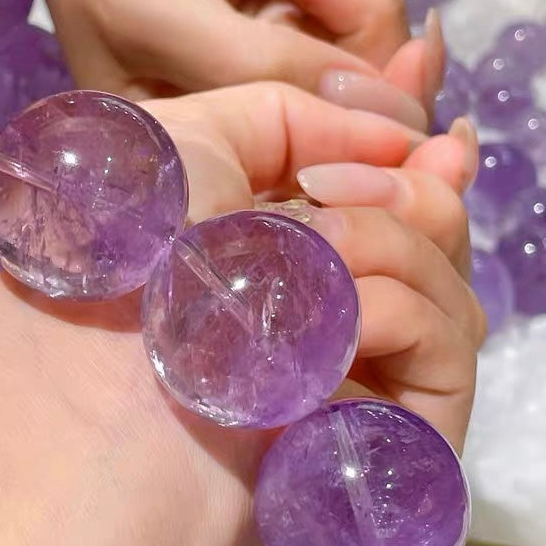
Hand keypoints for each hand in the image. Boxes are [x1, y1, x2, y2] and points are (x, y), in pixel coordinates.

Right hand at [23, 0, 442, 128]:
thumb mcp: (162, 9)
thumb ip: (264, 65)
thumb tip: (385, 113)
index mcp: (208, 149)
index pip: (320, 164)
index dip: (383, 116)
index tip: (410, 52)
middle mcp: (253, 117)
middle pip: (369, 97)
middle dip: (348, 5)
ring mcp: (282, 59)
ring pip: (370, 27)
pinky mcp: (299, 4)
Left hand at [141, 85, 482, 545]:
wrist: (98, 367)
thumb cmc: (134, 241)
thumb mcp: (194, 137)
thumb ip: (295, 115)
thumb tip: (398, 138)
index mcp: (289, 249)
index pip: (392, 203)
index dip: (416, 160)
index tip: (429, 131)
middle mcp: (332, 308)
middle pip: (436, 234)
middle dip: (410, 187)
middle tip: (333, 188)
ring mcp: (365, 371)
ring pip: (447, 277)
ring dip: (385, 238)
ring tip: (309, 253)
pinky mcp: (394, 430)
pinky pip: (448, 339)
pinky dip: (394, 306)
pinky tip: (333, 319)